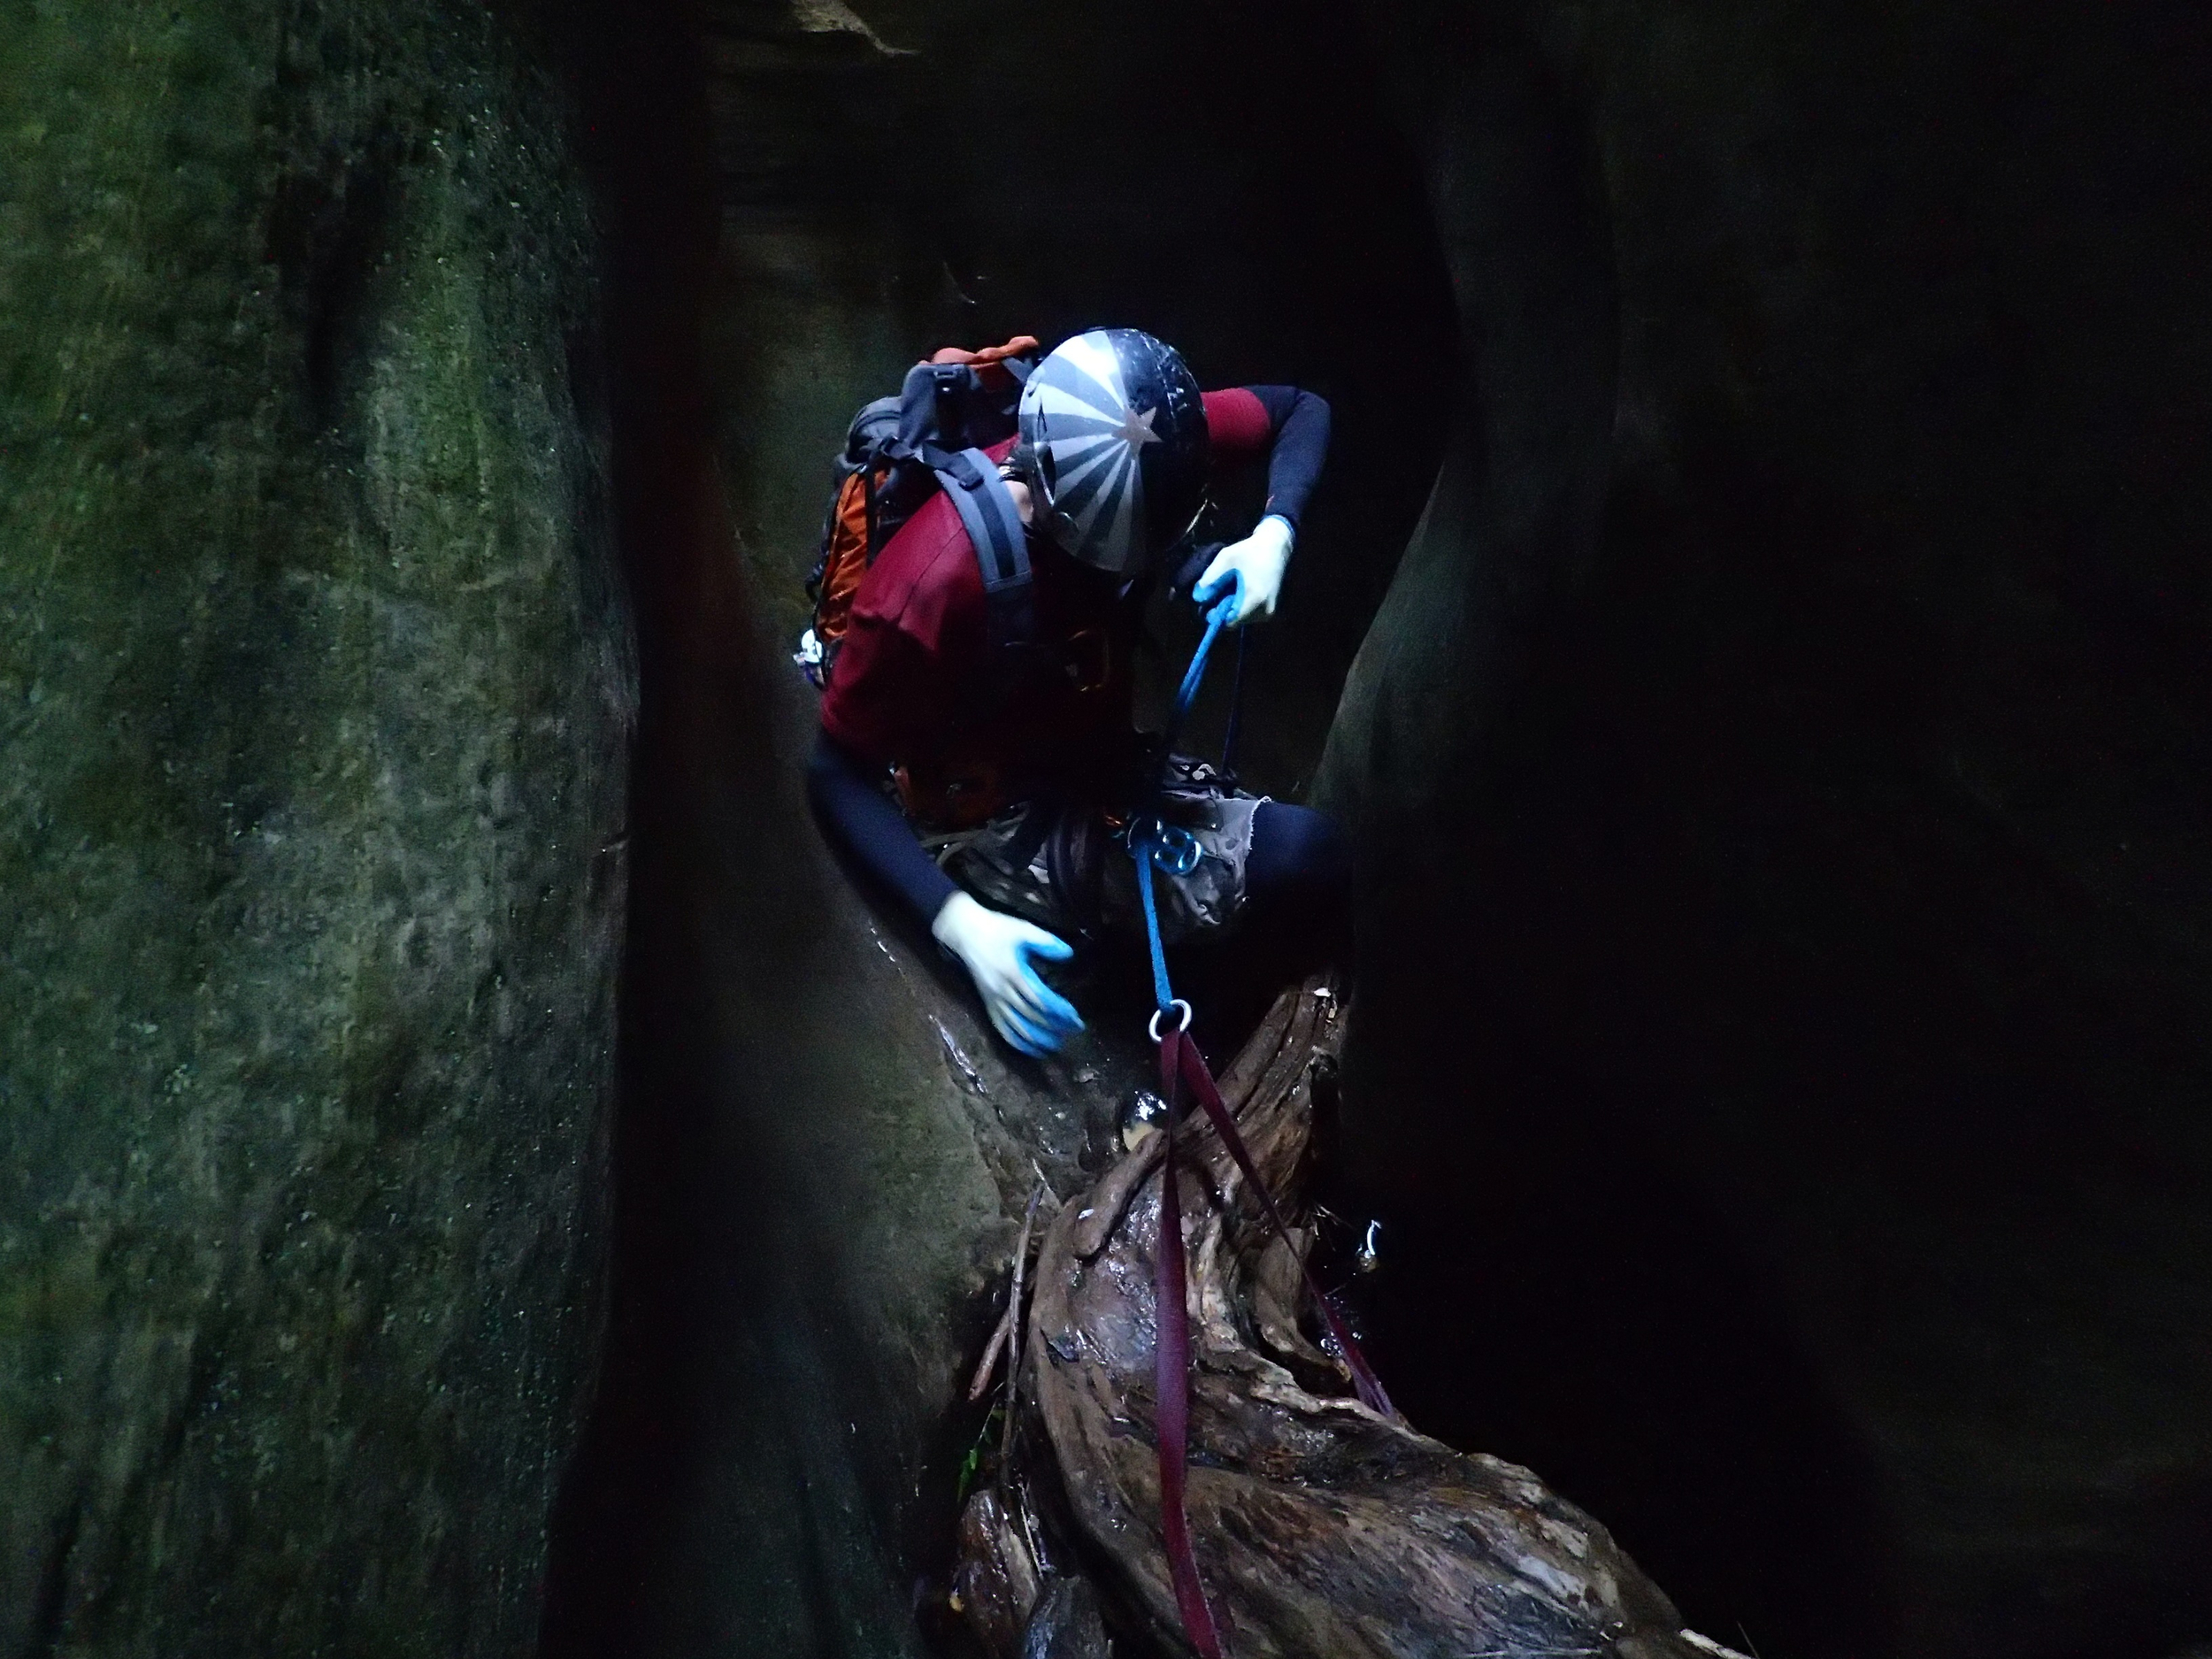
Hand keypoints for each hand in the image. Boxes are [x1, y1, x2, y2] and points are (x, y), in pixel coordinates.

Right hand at [930, 891, 1084, 1056]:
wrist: (964, 932)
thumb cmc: (996, 929)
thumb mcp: (1023, 929)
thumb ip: (1047, 942)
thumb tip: (1069, 954)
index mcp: (1014, 973)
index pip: (1041, 1000)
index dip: (1060, 1011)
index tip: (1075, 1017)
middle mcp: (1003, 992)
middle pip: (1032, 1017)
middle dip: (1055, 1027)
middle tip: (1074, 1031)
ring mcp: (993, 1001)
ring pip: (1017, 1028)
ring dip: (1038, 1040)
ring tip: (1056, 1044)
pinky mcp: (987, 1005)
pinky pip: (1002, 1030)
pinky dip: (1018, 1043)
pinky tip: (1031, 1049)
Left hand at [1191, 515, 1294, 627]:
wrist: (1275, 546)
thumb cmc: (1250, 551)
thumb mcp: (1225, 559)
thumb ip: (1210, 579)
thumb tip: (1198, 598)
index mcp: (1255, 599)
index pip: (1230, 622)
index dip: (1217, 616)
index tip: (1209, 605)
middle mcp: (1265, 611)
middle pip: (1236, 621)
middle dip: (1224, 610)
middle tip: (1220, 592)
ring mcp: (1270, 611)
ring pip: (1242, 619)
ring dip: (1233, 608)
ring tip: (1232, 588)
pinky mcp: (1271, 609)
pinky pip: (1250, 614)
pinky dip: (1241, 606)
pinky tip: (1241, 590)